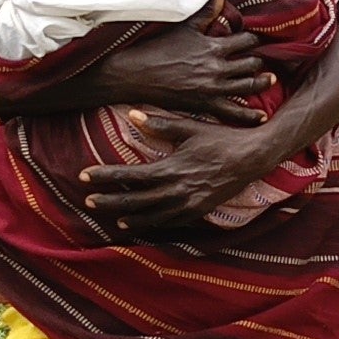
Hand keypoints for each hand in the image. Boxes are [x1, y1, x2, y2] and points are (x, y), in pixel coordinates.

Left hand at [76, 114, 284, 235]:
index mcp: (172, 168)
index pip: (130, 175)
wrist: (254, 157)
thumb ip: (160, 125)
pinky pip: (171, 220)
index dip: (105, 176)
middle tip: (88, 200)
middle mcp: (178, 190)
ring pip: (152, 215)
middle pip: (135, 200)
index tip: (84, 175)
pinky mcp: (200, 210)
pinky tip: (141, 223)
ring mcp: (190, 203)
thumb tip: (132, 115)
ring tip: (112, 218)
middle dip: (110, 200)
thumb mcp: (191, 127)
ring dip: (130, 216)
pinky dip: (153, 223)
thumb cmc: (221, 138)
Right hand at [82, 19, 265, 120]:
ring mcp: (213, 88)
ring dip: (261, 83)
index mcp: (214, 47)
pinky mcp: (205, 105)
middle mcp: (217, 68)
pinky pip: (234, 113)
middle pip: (252, 64)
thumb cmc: (158, 48)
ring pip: (248, 86)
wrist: (135, 75)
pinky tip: (261, 116)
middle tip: (264, 60)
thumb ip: (206, 9)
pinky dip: (249, 115)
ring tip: (270, 80)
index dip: (254, 39)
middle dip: (259, 61)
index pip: (247, 40)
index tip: (257, 39)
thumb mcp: (184, 26)